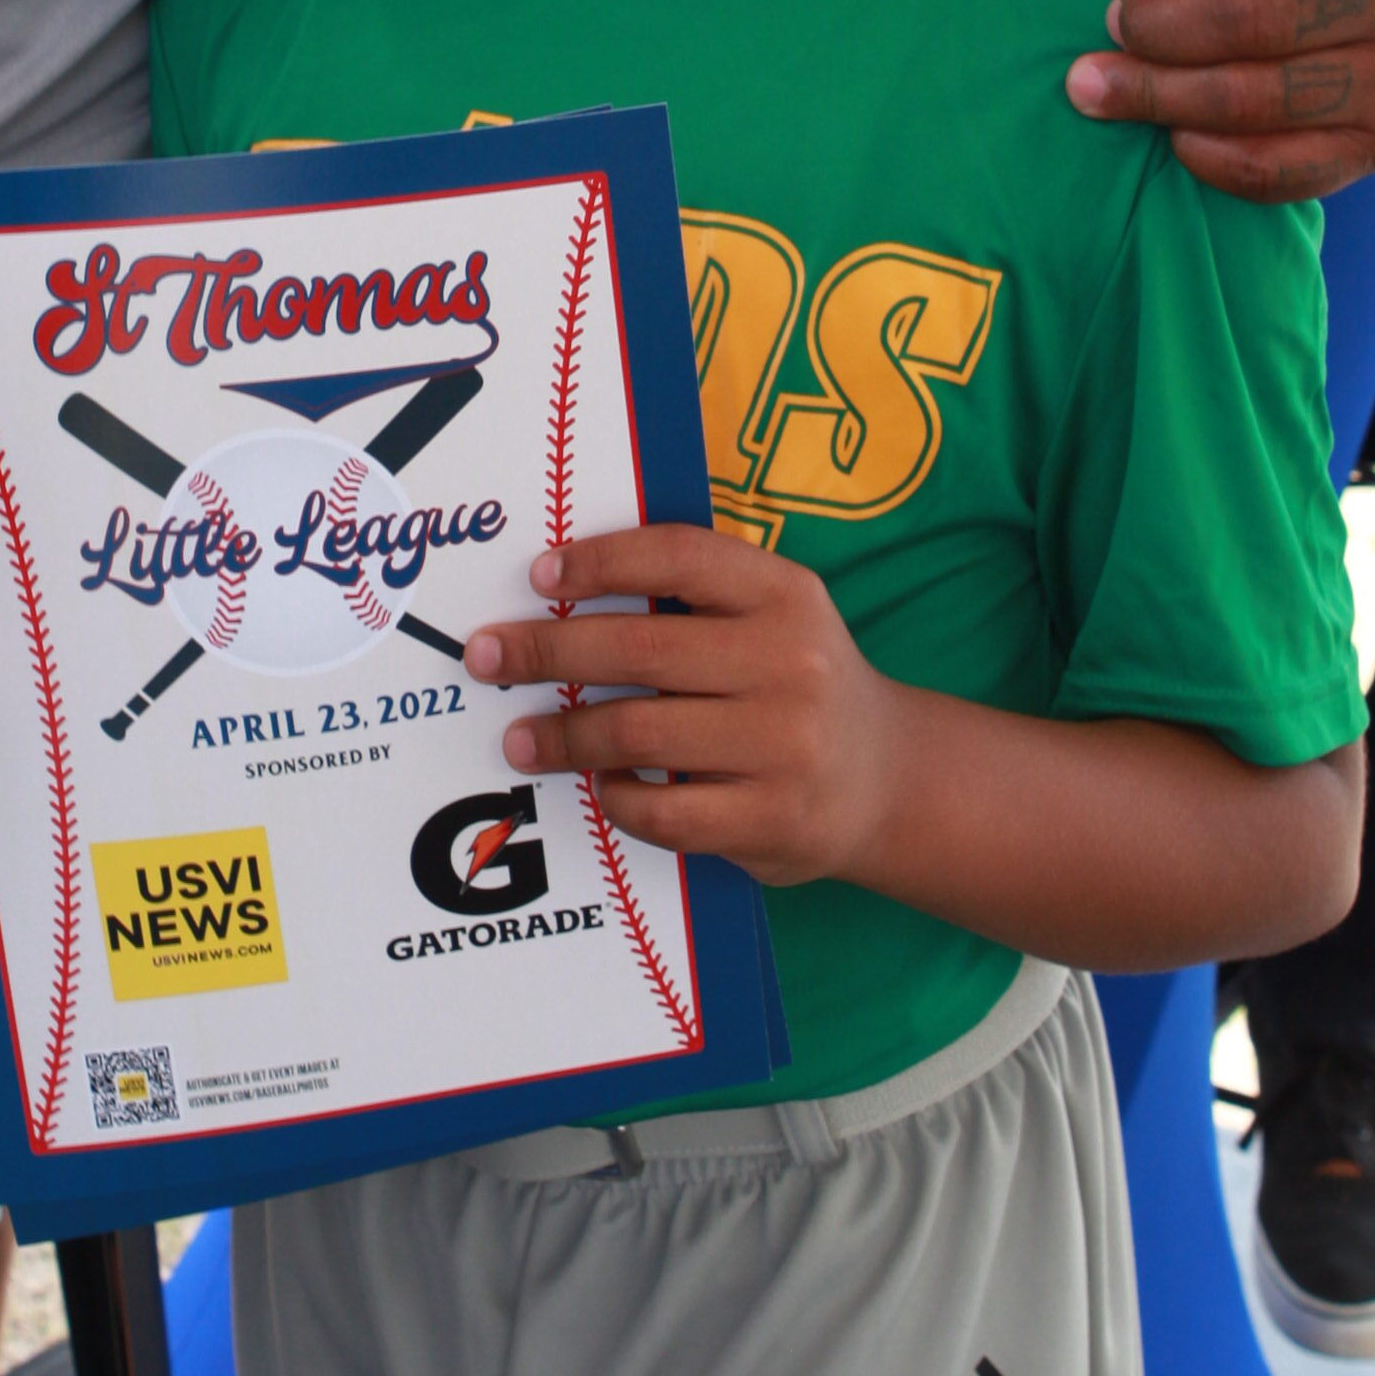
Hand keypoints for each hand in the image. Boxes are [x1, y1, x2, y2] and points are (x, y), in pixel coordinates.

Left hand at [464, 521, 895, 886]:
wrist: (887, 779)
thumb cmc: (796, 684)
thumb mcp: (774, 616)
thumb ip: (695, 595)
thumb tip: (561, 587)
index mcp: (785, 595)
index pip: (679, 557)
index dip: (601, 561)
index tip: (539, 575)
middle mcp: (790, 662)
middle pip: (640, 648)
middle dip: (546, 652)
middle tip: (487, 658)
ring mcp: (784, 745)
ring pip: (639, 732)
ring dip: (563, 735)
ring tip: (519, 738)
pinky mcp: (772, 818)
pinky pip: (663, 809)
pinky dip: (616, 795)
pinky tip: (598, 784)